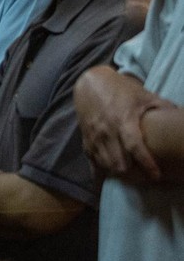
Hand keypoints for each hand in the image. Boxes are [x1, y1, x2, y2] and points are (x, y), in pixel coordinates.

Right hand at [74, 66, 176, 180]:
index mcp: (123, 120)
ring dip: (118, 173)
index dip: (146, 163)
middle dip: (131, 173)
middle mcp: (107, 131)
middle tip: (143, 176)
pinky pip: (92, 162)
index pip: (134, 147)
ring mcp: (94, 137)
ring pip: (105, 165)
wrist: (90, 83)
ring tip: (130, 175)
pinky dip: (101, 170)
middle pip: (118, 162)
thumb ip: (162, 106)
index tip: (156, 176)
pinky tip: (111, 174)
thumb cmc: (120, 89)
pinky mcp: (86, 139)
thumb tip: (181, 115)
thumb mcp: (143, 95)